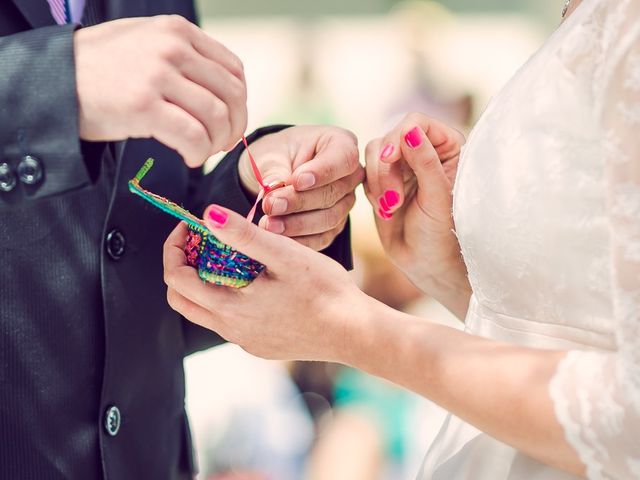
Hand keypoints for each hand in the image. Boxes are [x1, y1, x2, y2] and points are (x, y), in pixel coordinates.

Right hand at [75, 15, 246, 166]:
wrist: (55, 80)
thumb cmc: (101, 68)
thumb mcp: (147, 43)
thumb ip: (184, 56)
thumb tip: (224, 88)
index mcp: (178, 31)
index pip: (233, 70)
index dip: (239, 103)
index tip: (230, 121)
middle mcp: (172, 48)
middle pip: (231, 95)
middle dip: (233, 126)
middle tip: (221, 143)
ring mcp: (158, 75)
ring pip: (216, 117)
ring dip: (216, 143)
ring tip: (202, 152)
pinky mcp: (144, 106)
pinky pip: (193, 136)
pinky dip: (199, 154)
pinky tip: (190, 158)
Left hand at [163, 207, 368, 361]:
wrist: (354, 333)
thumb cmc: (325, 292)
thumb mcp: (285, 255)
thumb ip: (244, 235)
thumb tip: (209, 214)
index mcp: (230, 308)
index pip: (177, 279)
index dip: (174, 248)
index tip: (190, 226)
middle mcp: (231, 330)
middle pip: (182, 300)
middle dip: (182, 267)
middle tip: (201, 242)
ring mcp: (245, 341)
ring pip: (205, 312)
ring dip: (205, 283)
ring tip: (228, 257)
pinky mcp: (260, 346)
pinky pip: (230, 322)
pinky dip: (227, 297)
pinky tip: (255, 281)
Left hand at [238, 126, 363, 250]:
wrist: (276, 172)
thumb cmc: (278, 154)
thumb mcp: (272, 153)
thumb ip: (275, 169)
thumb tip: (272, 188)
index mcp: (341, 144)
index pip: (343, 159)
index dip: (322, 172)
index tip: (297, 181)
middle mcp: (350, 175)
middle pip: (333, 193)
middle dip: (299, 202)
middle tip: (271, 205)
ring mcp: (345, 202)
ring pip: (329, 218)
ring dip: (297, 224)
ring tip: (268, 224)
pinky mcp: (335, 226)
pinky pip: (322, 238)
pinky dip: (299, 241)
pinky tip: (277, 239)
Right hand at [364, 113, 470, 318]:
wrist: (427, 264)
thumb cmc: (443, 234)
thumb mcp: (438, 198)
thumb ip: (425, 161)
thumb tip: (409, 129)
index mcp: (448, 147)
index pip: (416, 122)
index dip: (399, 137)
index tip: (391, 160)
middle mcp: (424, 151)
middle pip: (390, 137)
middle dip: (386, 169)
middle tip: (393, 201)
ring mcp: (403, 166)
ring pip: (374, 152)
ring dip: (377, 181)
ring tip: (390, 209)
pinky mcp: (384, 181)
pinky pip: (366, 171)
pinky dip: (371, 190)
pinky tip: (385, 210)